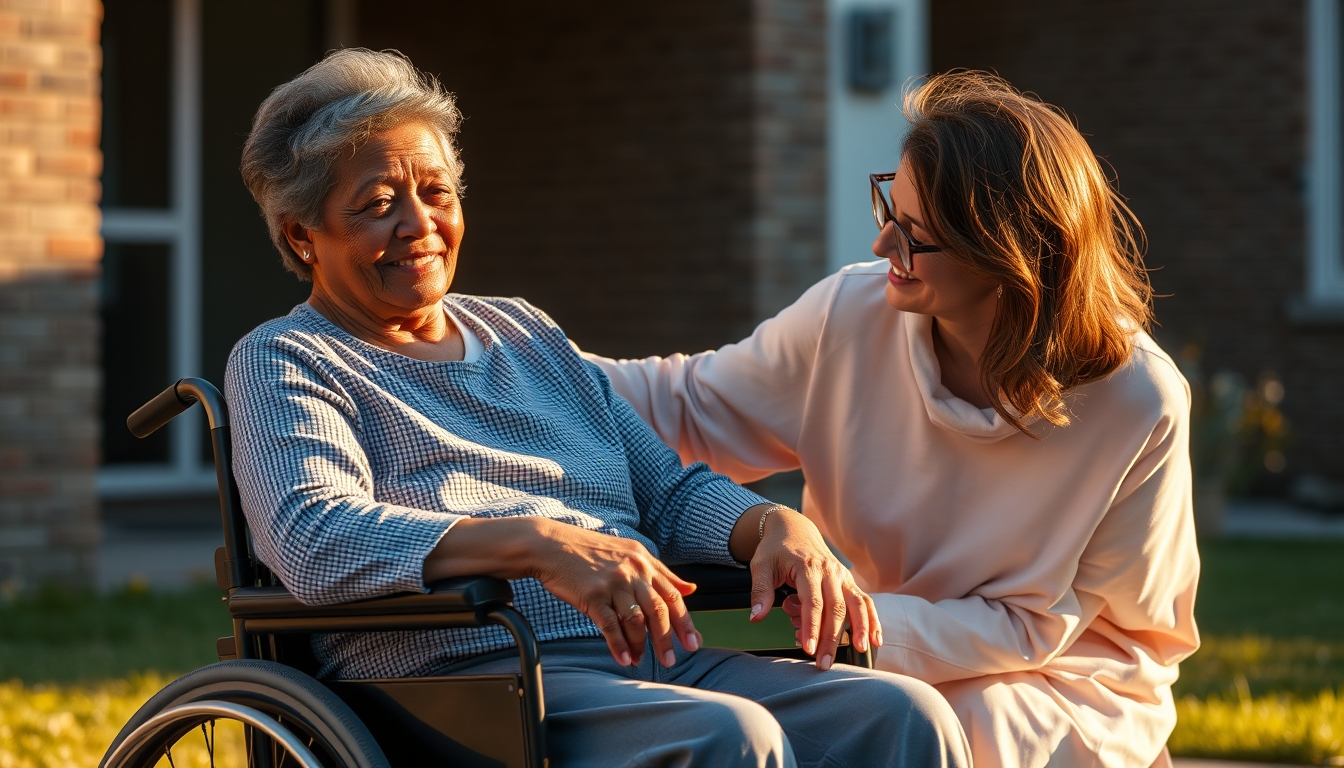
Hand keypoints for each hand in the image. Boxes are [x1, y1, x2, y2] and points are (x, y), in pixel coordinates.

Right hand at [529, 519, 702, 667]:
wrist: (551, 544)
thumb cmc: (590, 551)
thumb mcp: (630, 553)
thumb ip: (660, 572)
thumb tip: (690, 588)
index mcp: (644, 561)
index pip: (672, 595)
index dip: (684, 621)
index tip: (694, 642)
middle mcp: (632, 571)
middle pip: (658, 610)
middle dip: (666, 639)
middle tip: (670, 660)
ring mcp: (613, 583)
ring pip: (636, 621)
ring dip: (641, 645)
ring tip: (641, 660)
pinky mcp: (592, 595)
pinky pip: (610, 626)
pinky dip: (619, 646)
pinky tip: (624, 659)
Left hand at [738, 506, 881, 670]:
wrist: (793, 528)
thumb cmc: (775, 550)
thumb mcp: (761, 565)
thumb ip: (760, 591)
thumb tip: (756, 618)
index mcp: (807, 567)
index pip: (812, 602)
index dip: (811, 627)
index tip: (807, 649)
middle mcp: (829, 571)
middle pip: (836, 608)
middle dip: (831, 638)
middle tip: (824, 663)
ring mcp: (842, 576)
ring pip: (856, 604)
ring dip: (859, 629)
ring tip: (858, 651)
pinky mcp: (848, 582)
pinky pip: (865, 601)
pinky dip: (873, 620)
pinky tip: (876, 640)